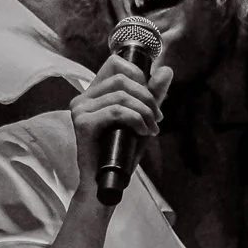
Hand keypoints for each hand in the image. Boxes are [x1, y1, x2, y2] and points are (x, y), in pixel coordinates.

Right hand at [68, 54, 173, 191]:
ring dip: (145, 111)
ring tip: (152, 129)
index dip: (139, 76)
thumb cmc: (122, 152)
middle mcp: (83, 98)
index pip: (116, 64)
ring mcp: (80, 110)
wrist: (108, 184)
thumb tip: (167, 69)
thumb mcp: (142, 118)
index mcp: (94, 93)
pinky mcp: (83, 123)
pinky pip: (116, 111)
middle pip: (122, 78)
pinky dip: (136, 119)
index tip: (151, 100)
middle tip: (158, 118)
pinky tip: (143, 132)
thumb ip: (153, 95)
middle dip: (147, 97)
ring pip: (121, 95)